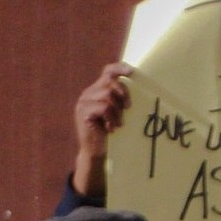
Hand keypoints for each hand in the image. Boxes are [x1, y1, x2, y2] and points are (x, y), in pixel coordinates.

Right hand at [72, 61, 134, 202]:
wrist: (96, 152)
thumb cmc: (111, 133)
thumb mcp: (117, 113)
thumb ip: (121, 101)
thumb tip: (138, 89)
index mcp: (97, 90)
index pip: (107, 72)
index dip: (119, 68)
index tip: (132, 71)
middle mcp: (89, 93)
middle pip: (111, 83)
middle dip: (124, 94)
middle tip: (128, 109)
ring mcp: (84, 102)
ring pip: (108, 95)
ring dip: (117, 111)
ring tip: (117, 123)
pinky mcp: (83, 112)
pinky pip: (104, 107)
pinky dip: (111, 118)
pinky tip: (111, 128)